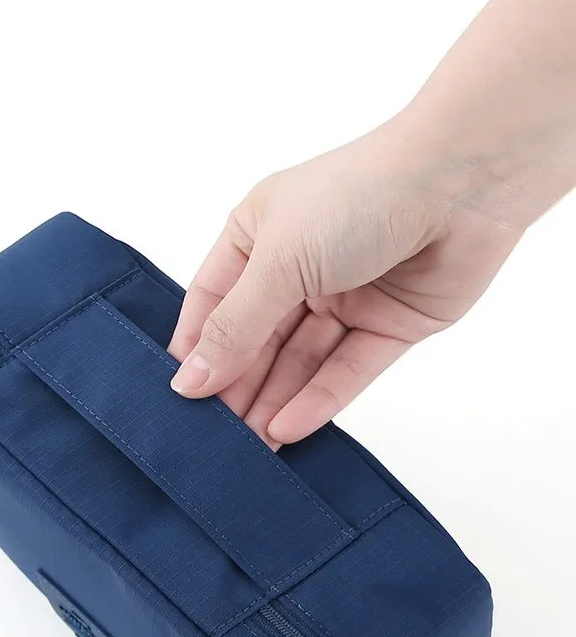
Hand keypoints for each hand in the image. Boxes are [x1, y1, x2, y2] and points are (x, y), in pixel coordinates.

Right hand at [168, 115, 521, 446]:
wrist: (460, 184)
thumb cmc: (357, 197)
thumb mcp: (278, 261)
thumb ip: (235, 327)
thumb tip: (188, 381)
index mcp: (258, 234)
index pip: (212, 300)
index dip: (196, 347)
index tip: (176, 397)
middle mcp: (298, 266)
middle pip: (256, 339)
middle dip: (235, 386)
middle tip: (211, 439)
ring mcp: (345, 297)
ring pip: (299, 362)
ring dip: (272, 402)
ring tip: (246, 451)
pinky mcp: (388, 325)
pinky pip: (345, 371)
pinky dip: (317, 400)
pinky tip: (286, 430)